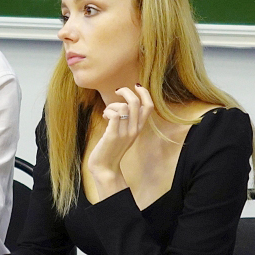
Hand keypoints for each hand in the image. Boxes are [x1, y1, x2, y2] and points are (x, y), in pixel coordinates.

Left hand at [87, 84, 154, 198]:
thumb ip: (127, 120)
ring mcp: (124, 133)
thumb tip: (123, 103)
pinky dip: (107, 111)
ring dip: (112, 105)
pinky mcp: (113, 135)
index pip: (149, 106)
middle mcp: (134, 130)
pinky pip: (113, 114)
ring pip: (122, 106)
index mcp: (139, 128)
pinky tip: (104, 117)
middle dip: (126, 91)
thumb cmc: (111, 148)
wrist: (105, 168)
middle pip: (136, 102)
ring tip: (107, 113)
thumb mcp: (124, 133)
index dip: (144, 93)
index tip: (136, 86)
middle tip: (117, 91)